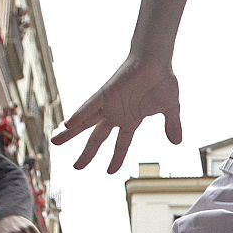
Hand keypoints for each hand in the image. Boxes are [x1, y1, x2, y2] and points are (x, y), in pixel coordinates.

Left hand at [51, 58, 181, 173]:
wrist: (158, 60)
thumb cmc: (162, 80)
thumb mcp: (171, 109)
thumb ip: (172, 126)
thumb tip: (178, 142)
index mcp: (130, 120)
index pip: (120, 144)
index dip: (116, 158)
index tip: (110, 172)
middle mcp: (116, 114)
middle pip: (97, 138)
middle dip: (86, 153)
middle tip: (75, 167)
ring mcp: (110, 104)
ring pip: (86, 122)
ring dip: (70, 132)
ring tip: (55, 141)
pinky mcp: (107, 93)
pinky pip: (90, 105)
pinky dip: (79, 114)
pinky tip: (68, 123)